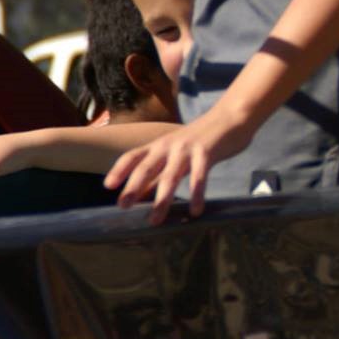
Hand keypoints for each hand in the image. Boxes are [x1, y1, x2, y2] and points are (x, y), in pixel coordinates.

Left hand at [103, 104, 254, 223]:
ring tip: (155, 220)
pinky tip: (195, 210)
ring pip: (170, 176)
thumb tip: (140, 196)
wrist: (229, 118)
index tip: (108, 186)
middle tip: (122, 206)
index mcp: (159, 145)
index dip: (120, 169)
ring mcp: (187, 149)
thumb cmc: (201, 139)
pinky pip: (199, 176)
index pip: (133, 156)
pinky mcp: (206, 153)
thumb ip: (160, 173)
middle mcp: (169, 146)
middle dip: (133, 187)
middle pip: (147, 167)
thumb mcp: (176, 153)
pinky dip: (197, 194)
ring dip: (162, 199)